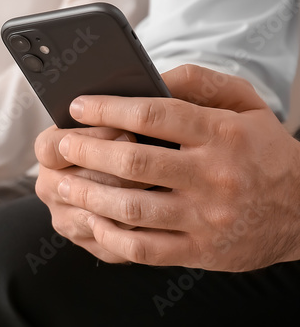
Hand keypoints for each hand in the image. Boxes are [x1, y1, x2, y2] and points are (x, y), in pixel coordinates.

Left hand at [38, 64, 299, 271]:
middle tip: (62, 143)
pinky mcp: (201, 251)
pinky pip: (145, 248)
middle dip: (89, 150)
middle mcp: (214, 176)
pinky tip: (92, 220)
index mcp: (223, 134)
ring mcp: (207, 218)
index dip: (109, 108)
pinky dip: (111, 236)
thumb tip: (147, 76)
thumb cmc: (262, 148)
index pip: (156, 114)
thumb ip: (198, 81)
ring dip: (89, 194)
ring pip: (134, 208)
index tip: (77, 106)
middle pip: (136, 163)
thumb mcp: (245, 103)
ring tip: (63, 183)